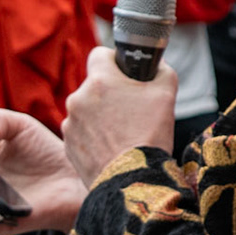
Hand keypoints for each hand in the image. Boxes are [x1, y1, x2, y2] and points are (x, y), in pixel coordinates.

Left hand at [61, 48, 177, 185]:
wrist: (132, 180)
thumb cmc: (150, 135)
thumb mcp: (167, 94)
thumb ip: (161, 71)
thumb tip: (156, 67)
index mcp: (100, 81)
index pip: (100, 54)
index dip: (114, 60)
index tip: (125, 72)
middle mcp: (78, 98)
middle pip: (94, 86)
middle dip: (110, 93)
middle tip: (131, 109)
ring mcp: (70, 123)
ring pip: (86, 110)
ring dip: (100, 116)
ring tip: (122, 133)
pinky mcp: (68, 145)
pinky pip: (81, 132)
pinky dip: (94, 136)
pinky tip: (112, 147)